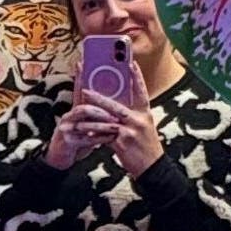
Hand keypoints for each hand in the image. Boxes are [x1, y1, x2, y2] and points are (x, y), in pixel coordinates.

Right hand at [45, 97, 117, 168]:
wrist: (57, 157)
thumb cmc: (74, 141)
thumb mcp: (83, 128)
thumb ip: (94, 120)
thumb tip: (113, 113)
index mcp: (72, 113)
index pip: (86, 102)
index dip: (101, 103)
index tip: (116, 107)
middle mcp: (67, 119)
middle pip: (84, 109)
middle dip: (102, 113)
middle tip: (116, 118)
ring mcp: (66, 130)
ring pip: (85, 125)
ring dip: (103, 126)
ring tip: (116, 128)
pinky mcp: (67, 142)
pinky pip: (86, 139)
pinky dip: (100, 139)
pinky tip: (110, 139)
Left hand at [71, 61, 162, 176]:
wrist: (152, 168)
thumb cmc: (146, 147)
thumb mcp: (144, 128)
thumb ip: (132, 116)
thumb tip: (115, 107)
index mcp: (145, 114)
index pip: (141, 91)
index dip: (136, 77)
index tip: (131, 62)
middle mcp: (139, 120)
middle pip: (116, 105)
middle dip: (98, 97)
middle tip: (85, 90)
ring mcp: (131, 131)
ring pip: (106, 120)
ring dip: (90, 116)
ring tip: (78, 111)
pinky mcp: (122, 142)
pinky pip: (103, 135)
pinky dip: (94, 133)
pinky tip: (84, 131)